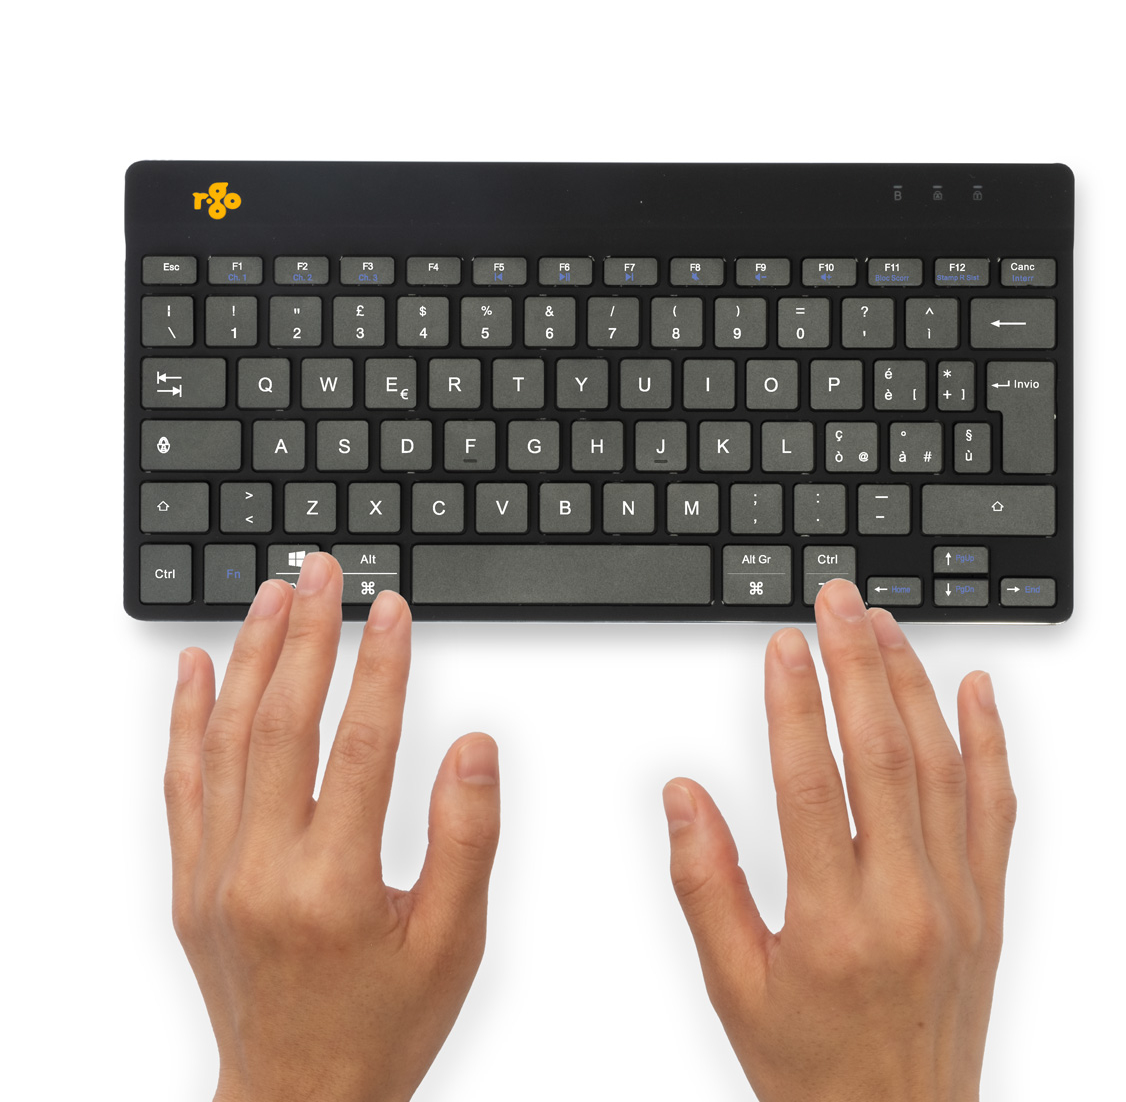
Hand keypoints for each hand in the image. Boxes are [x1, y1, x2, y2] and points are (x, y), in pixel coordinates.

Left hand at [165, 553, 500, 1101]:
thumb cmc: (380, 1026)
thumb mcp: (454, 943)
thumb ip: (466, 838)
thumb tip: (471, 748)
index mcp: (332, 886)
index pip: (360, 745)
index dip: (379, 667)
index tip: (388, 608)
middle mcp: (261, 872)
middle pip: (282, 724)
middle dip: (307, 635)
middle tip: (322, 572)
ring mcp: (215, 875)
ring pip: (227, 741)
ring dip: (251, 658)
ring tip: (272, 595)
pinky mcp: (191, 882)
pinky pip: (182, 784)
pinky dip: (187, 720)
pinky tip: (198, 669)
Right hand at [663, 578, 1016, 1101]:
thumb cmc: (814, 1068)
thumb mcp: (733, 987)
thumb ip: (703, 884)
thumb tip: (683, 795)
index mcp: (834, 923)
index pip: (812, 785)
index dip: (793, 705)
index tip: (782, 646)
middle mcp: (907, 902)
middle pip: (882, 756)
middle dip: (856, 665)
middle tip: (837, 602)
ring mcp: (958, 900)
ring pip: (942, 767)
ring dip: (912, 686)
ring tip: (884, 626)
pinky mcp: (988, 904)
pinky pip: (996, 809)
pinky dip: (990, 741)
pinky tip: (976, 689)